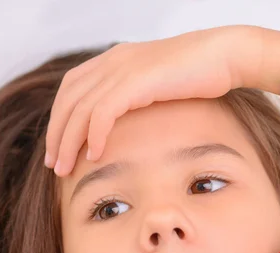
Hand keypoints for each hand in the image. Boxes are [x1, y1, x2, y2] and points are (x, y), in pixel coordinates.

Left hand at [45, 25, 279, 176]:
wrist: (225, 56)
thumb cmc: (199, 76)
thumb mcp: (157, 87)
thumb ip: (135, 100)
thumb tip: (125, 128)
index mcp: (113, 61)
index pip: (71, 90)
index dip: (59, 120)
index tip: (58, 149)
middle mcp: (112, 61)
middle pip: (68, 100)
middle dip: (57, 135)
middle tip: (54, 166)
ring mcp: (123, 68)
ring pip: (80, 109)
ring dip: (69, 141)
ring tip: (65, 169)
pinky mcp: (137, 80)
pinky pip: (103, 112)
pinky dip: (94, 135)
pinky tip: (94, 156)